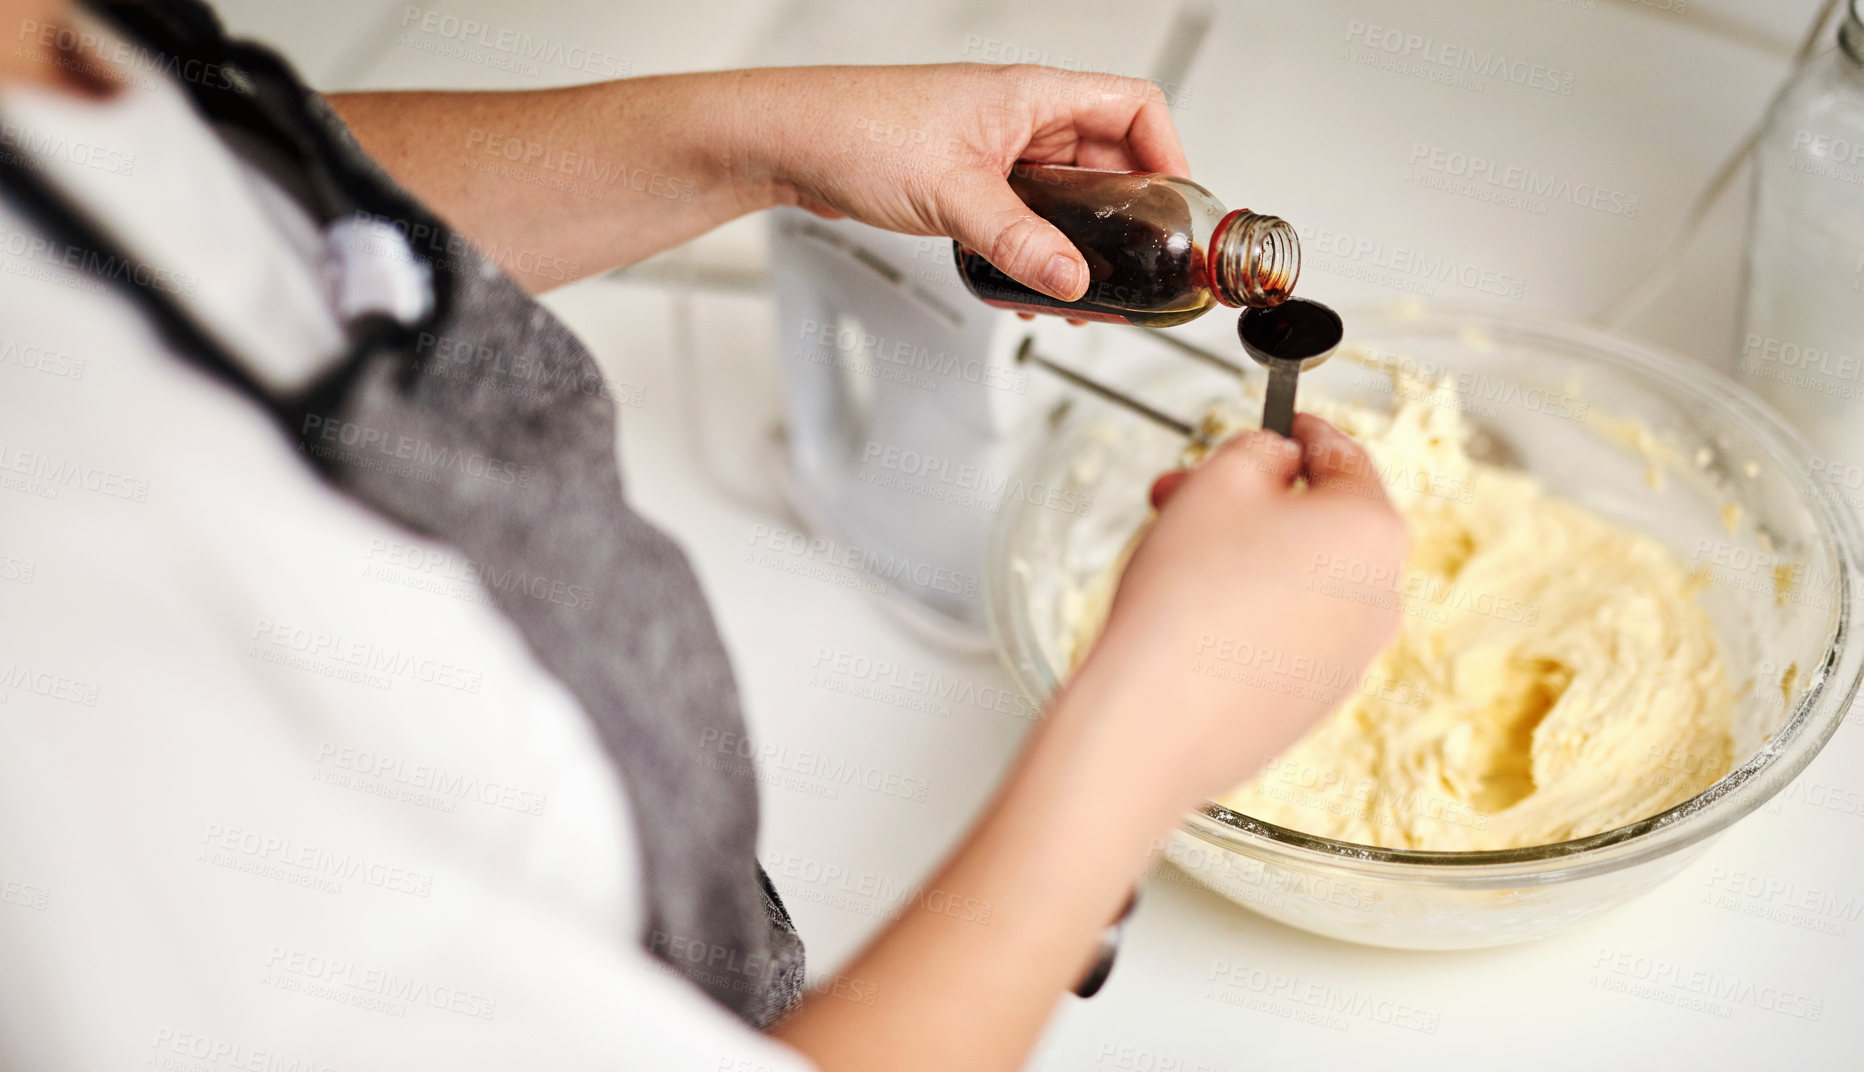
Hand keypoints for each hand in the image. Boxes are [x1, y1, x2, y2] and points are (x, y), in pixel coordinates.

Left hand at [741, 63, 1189, 300]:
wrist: (790, 142)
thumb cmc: (858, 131)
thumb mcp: (953, 194)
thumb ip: (1019, 241)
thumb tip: (1071, 279)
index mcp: (1033, 96)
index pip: (1136, 109)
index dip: (1169, 155)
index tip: (1177, 211)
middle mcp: (1022, 119)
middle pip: (1109, 163)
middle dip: (1124, 220)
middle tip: (1130, 271)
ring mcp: (995, 150)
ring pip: (1066, 197)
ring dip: (1077, 245)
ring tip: (1078, 293)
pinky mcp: (969, 181)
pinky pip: (1025, 216)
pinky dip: (1035, 252)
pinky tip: (1025, 286)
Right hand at [1072, 414, 1407, 803]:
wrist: (1153, 721)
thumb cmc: (1187, 596)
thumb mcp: (1219, 480)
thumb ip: (1259, 450)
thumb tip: (1278, 461)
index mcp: (1372, 531)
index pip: (1345, 457)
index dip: (1301, 432)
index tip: (1280, 426)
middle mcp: (1382, 597)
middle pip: (1322, 523)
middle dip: (1256, 501)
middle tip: (1189, 493)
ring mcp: (1353, 657)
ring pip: (1306, 581)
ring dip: (1251, 556)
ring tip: (1177, 557)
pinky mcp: (1315, 702)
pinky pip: (1291, 635)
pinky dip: (1252, 615)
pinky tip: (1193, 618)